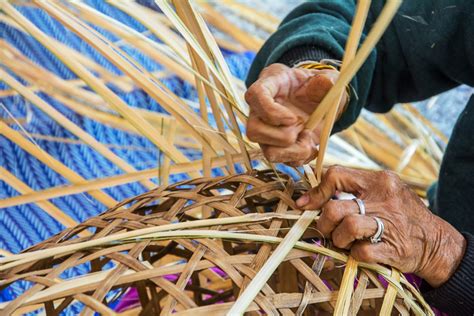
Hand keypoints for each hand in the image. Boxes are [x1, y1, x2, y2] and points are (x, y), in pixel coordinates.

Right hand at [245, 63, 346, 165]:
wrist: (316, 101)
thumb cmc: (314, 86)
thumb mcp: (323, 80)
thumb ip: (325, 81)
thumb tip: (324, 81)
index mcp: (268, 86)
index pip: (254, 96)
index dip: (271, 112)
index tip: (293, 118)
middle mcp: (259, 112)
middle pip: (254, 131)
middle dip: (283, 135)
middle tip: (301, 126)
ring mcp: (265, 133)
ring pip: (267, 152)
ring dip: (294, 150)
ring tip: (308, 136)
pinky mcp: (275, 148)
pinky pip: (283, 162)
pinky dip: (301, 157)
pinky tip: (311, 145)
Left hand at [296, 166, 465, 286]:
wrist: (434, 241)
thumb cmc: (398, 214)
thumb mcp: (380, 192)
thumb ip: (349, 190)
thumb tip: (306, 200)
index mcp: (379, 180)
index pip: (335, 175)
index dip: (316, 192)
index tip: (305, 205)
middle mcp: (384, 199)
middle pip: (334, 207)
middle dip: (323, 223)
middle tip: (327, 230)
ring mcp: (390, 224)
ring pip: (346, 228)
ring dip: (337, 239)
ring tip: (343, 242)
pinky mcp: (393, 249)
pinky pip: (360, 252)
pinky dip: (354, 254)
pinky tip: (359, 251)